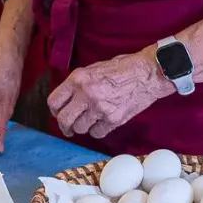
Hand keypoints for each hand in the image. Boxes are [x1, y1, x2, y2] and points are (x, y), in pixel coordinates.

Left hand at [48, 50, 173, 138]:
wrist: (148, 73)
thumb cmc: (122, 69)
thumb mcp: (92, 69)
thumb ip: (77, 84)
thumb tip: (66, 100)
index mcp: (78, 79)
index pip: (54, 101)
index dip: (55, 111)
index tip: (59, 114)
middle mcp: (86, 94)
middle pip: (64, 119)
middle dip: (64, 126)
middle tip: (68, 129)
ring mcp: (100, 108)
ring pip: (80, 128)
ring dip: (83, 128)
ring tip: (89, 122)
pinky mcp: (114, 119)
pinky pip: (97, 133)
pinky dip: (98, 131)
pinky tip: (102, 123)